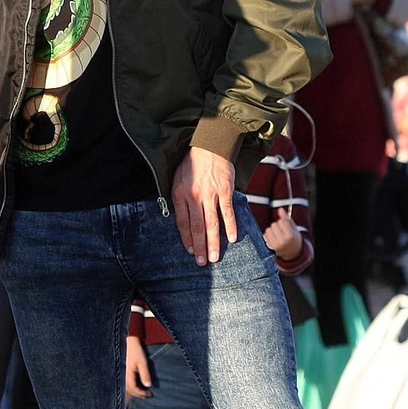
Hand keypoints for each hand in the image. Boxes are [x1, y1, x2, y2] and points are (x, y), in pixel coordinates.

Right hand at [125, 336, 152, 399]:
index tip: (150, 394)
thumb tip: (149, 386)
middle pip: (130, 390)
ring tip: (147, 392)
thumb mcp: (143, 363)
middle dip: (140, 394)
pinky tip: (142, 387)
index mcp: (128, 374)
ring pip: (130, 388)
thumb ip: (145, 374)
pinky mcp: (128, 373)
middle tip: (150, 395)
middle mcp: (125, 375)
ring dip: (138, 392)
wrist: (132, 343)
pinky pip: (130, 383)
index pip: (133, 388)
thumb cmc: (137, 352)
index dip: (141, 393)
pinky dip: (136, 387)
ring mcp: (125, 374)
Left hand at [171, 147, 237, 265]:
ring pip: (212, 223)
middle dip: (200, 247)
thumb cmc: (192, 163)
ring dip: (213, 242)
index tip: (190, 252)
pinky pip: (227, 212)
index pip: (182, 223)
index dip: (187, 239)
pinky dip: (230, 226)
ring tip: (215, 257)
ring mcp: (211, 194)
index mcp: (180, 194)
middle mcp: (194, 196)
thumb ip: (179, 199)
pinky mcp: (225, 191)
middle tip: (202, 263)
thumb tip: (182, 219)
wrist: (209, 145)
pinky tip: (231, 239)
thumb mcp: (177, 179)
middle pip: (197, 227)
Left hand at [262, 207, 302, 259]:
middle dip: (277, 226)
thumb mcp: (294, 228)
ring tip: (278, 236)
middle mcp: (282, 242)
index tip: (287, 228)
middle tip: (282, 233)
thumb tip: (280, 209)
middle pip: (274, 225)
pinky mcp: (269, 249)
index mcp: (290, 236)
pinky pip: (265, 236)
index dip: (284, 223)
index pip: (281, 221)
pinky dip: (268, 236)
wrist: (293, 254)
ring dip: (272, 231)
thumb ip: (286, 218)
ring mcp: (275, 246)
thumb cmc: (293, 239)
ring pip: (268, 230)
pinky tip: (274, 240)